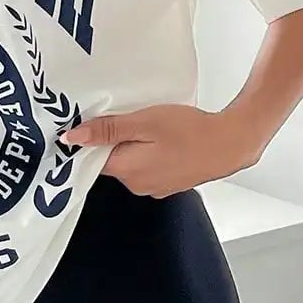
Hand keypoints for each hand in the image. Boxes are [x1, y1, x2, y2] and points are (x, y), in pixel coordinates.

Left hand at [61, 103, 257, 196]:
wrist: (229, 143)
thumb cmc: (190, 131)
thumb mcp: (144, 122)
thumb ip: (108, 130)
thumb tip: (74, 138)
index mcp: (127, 171)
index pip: (91, 158)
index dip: (89, 140)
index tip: (91, 122)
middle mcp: (137, 185)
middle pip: (110, 160)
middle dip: (113, 139)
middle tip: (127, 116)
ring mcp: (154, 187)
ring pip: (130, 162)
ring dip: (133, 145)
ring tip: (148, 124)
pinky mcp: (168, 182)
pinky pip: (148, 166)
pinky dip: (149, 151)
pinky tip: (162, 137)